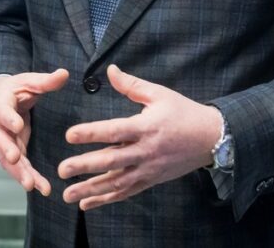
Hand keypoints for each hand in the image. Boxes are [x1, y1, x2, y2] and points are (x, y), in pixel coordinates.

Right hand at [0, 69, 68, 195]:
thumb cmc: (16, 89)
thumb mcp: (29, 81)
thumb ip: (46, 81)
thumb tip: (64, 73)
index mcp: (1, 104)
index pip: (3, 112)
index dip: (9, 119)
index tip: (18, 125)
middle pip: (1, 140)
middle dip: (8, 151)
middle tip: (17, 159)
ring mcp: (4, 141)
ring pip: (8, 159)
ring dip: (19, 173)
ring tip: (31, 186)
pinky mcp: (12, 151)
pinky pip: (18, 167)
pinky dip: (27, 177)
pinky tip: (40, 188)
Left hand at [58, 65, 222, 210]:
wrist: (211, 138)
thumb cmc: (183, 112)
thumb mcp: (159, 94)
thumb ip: (132, 85)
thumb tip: (110, 70)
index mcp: (146, 127)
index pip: (114, 130)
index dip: (91, 133)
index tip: (69, 135)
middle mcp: (146, 151)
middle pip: (112, 160)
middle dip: (85, 166)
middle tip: (62, 170)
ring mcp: (148, 169)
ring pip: (116, 182)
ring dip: (90, 189)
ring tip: (67, 194)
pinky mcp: (151, 180)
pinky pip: (126, 192)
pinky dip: (106, 199)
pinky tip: (86, 203)